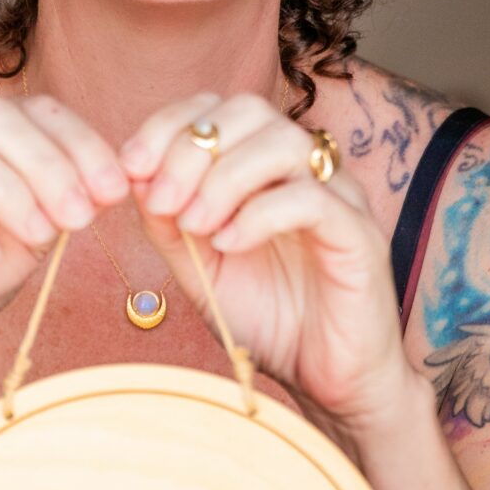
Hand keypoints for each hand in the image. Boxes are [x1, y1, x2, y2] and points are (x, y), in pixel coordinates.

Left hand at [119, 90, 416, 437]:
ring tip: (194, 225)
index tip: (130, 166)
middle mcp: (304, 169)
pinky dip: (260, 215)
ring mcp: (337, 197)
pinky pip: (311, 200)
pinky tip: (230, 244)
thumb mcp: (199, 268)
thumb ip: (167, 224)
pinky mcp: (359, 235)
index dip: (169, 125)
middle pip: (250, 109)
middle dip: (192, 148)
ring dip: (224, 178)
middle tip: (162, 202)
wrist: (326, 380)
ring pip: (284, 143)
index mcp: (265, 166)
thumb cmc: (271, 318)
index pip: (217, 108)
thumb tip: (134, 178)